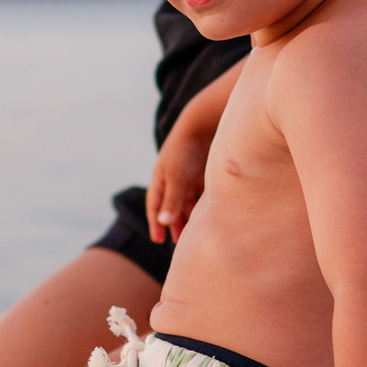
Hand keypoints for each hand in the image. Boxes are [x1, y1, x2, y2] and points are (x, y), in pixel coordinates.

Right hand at [144, 120, 210, 243]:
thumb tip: (163, 223)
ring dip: (190, 216)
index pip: (155, 205)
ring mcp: (189, 175)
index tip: (158, 239)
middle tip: (177, 242)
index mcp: (160, 178)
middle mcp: (173, 178)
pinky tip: (211, 216)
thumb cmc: (186, 151)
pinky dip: (203, 205)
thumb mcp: (177, 178)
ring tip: (195, 232)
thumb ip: (172, 201)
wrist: (204, 124)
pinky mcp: (204, 172)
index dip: (156, 222)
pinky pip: (202, 193)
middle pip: (172, 205)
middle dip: (174, 223)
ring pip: (188, 201)